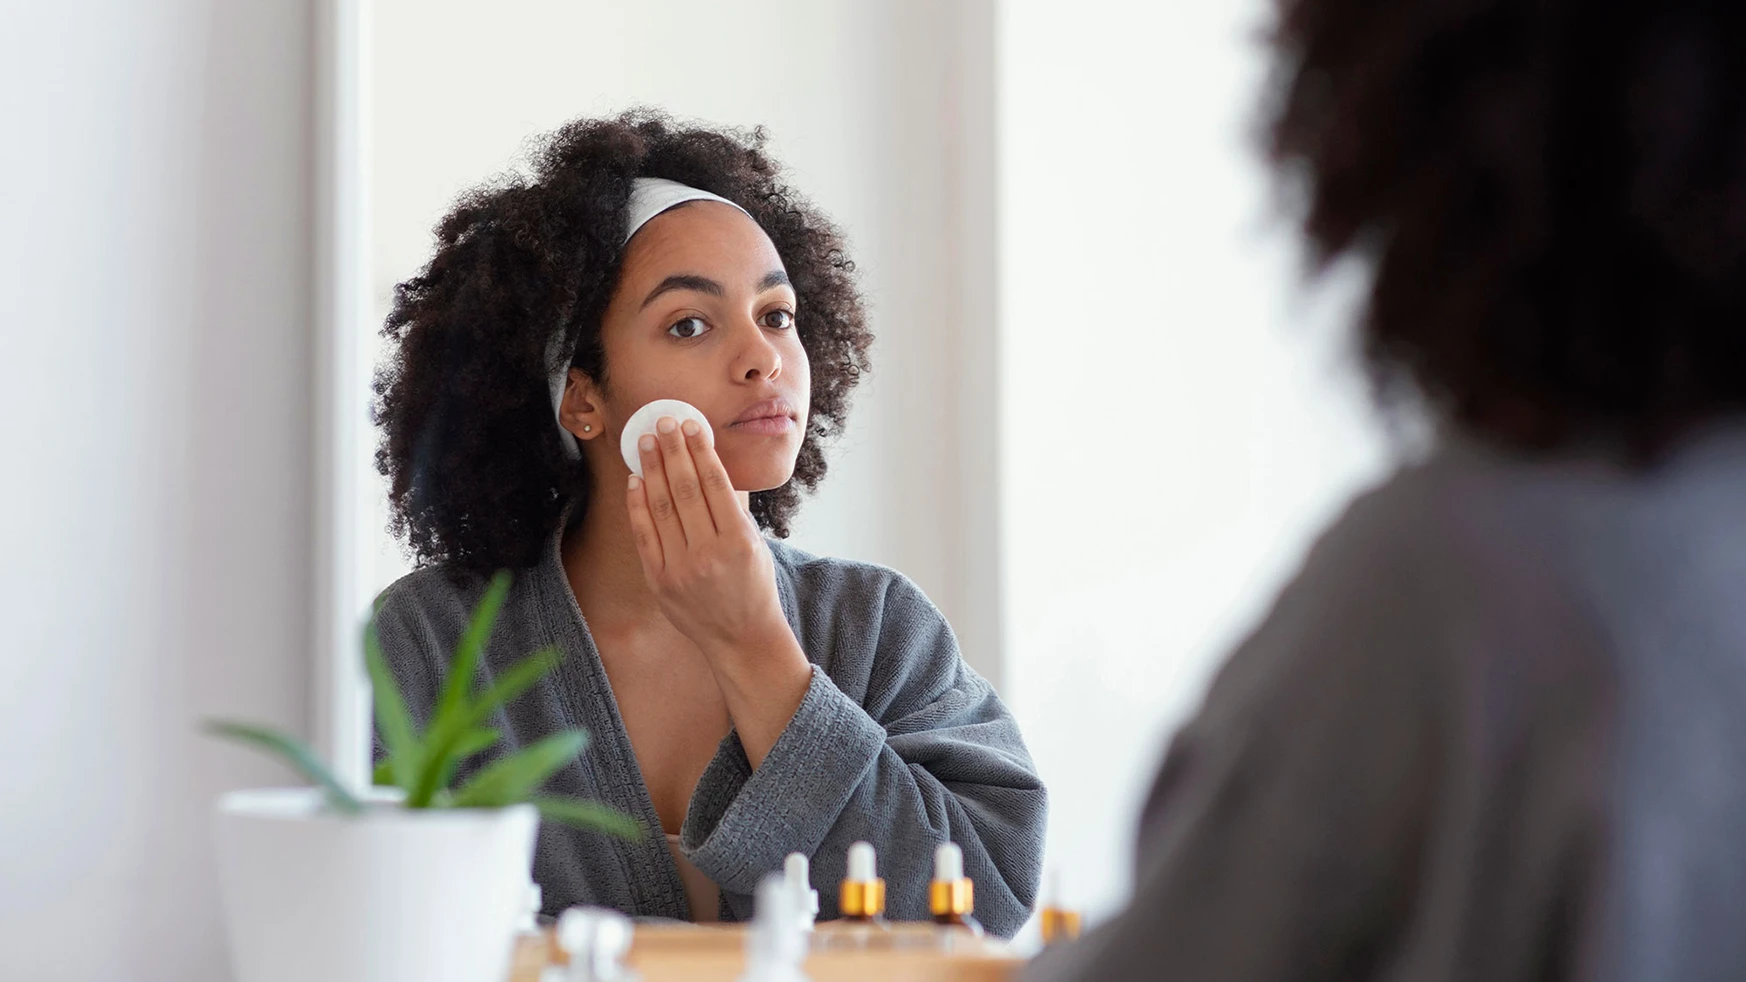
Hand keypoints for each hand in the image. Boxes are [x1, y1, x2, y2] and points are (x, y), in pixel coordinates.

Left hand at [625, 415, 813, 767]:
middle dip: (673, 450)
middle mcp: (708, 554)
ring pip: (661, 507)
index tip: (691, 424)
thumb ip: (735, 507)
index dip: (701, 450)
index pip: (714, 484)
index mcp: (738, 542)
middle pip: (685, 489)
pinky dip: (638, 505)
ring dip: (652, 469)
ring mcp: (680, 569)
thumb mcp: (756, 543)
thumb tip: (713, 461)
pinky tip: (636, 480)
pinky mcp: (660, 581)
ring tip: (645, 441)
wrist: (741, 637)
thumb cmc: (754, 586)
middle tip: (663, 422)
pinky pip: (644, 535)